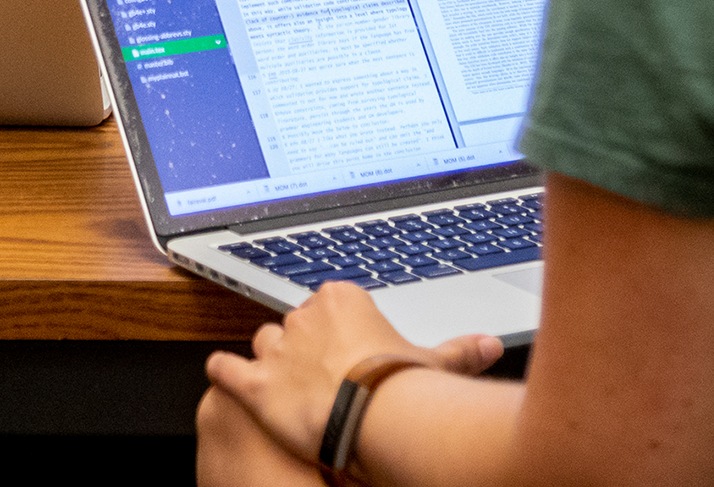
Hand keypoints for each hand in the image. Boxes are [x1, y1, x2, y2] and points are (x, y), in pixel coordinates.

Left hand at [203, 284, 504, 466]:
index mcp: (342, 299)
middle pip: (296, 325)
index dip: (334, 333)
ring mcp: (277, 348)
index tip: (346, 354)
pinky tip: (224, 374)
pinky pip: (226, 369)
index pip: (327, 307)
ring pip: (264, 343)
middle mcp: (304, 316)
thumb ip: (458, 350)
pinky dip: (223, 371)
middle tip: (320, 377)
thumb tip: (490, 346)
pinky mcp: (255, 382)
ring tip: (280, 381)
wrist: (370, 415)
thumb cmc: (402, 387)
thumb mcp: (433, 362)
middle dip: (304, 348)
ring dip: (270, 360)